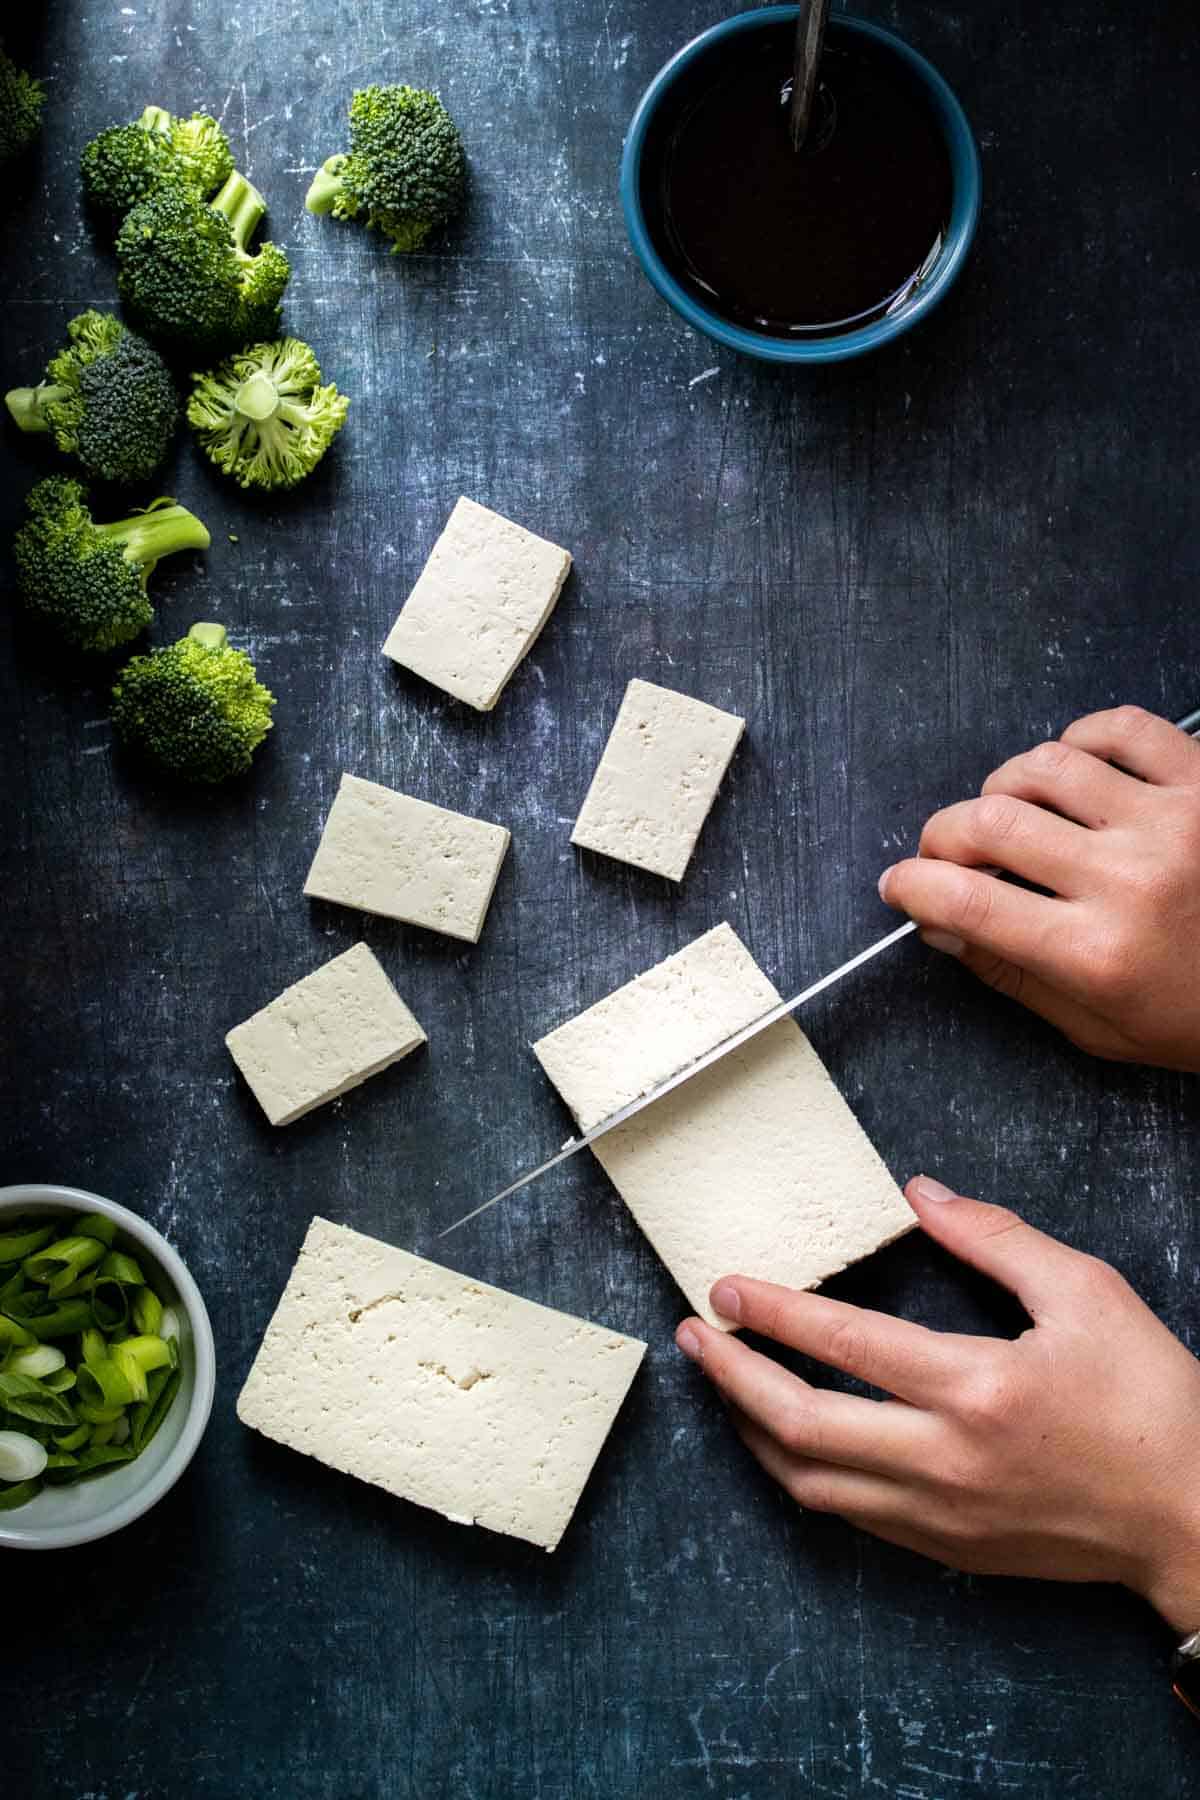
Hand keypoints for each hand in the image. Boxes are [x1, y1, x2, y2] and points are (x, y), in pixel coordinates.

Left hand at [676, 1177, 1199, 1630]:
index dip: (772, 1312)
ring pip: (810, 1481)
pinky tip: (786, 1441)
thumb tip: (921, 1195)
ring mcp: (941, 1515)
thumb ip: (996, 1239)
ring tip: (722, 1384)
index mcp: (977, 1388)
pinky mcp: (947, 1549)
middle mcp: (946, 1460)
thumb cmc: (1149, 1402)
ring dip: (752, 1430)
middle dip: (733, 1375)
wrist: (1194, 1518)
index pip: (843, 1343)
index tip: (724, 1286)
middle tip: (695, 1335)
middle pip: (802, 1423)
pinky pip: (847, 1515)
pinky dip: (800, 1474)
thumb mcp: (1087, 1294)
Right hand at [877, 706, 1199, 1070]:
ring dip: (1005, 788)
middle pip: (989, 823)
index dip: (911, 885)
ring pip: (1043, 766)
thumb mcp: (1099, 1026)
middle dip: (942, 836)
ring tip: (1013, 816)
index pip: (964, 899)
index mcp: (1097, 953)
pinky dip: (1080, 740)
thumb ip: (1013, 975)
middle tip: (945, 852)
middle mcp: (1130, 880)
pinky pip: (1120, 728)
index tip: (900, 884)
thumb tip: (940, 925)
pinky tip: (1075, 773)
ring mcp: (1172, 821)